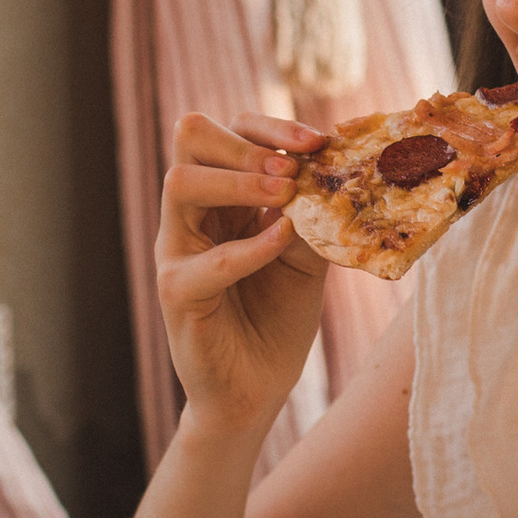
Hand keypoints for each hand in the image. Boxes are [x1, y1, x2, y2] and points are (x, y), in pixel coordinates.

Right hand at [156, 112, 331, 435]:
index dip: (269, 126)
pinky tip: (282, 242)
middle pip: (190, 137)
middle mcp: (190, 216)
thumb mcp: (306, 256)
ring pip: (180, 184)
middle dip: (246, 144)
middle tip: (292, 171)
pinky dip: (249, 247)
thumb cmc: (276, 319)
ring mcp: (176, 252)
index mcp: (219, 199)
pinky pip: (205, 261)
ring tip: (286, 197)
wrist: (255, 391)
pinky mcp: (176, 294)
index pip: (226, 131)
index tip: (317, 141)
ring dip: (240, 182)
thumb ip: (313, 214)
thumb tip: (342, 171)